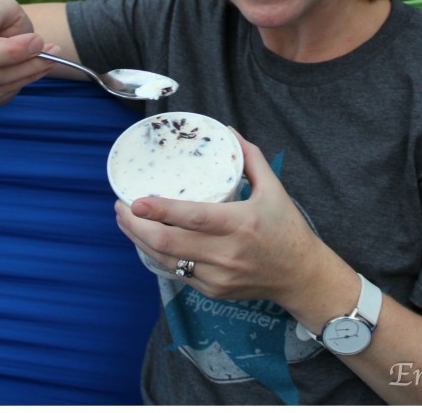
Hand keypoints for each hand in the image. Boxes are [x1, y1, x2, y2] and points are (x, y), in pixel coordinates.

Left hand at [114, 129, 331, 309]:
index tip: (136, 201)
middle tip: (120, 207)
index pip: (193, 218)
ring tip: (125, 221)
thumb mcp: (274, 189)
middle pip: (169, 244)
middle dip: (136, 227)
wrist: (301, 276)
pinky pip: (176, 273)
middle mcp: (226, 253)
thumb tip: (227, 131)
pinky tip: (145, 240)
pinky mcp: (212, 290)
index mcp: (241, 225)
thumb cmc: (287, 228)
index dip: (161, 210)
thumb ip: (250, 158)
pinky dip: (156, 256)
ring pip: (166, 262)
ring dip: (139, 241)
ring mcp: (217, 276)